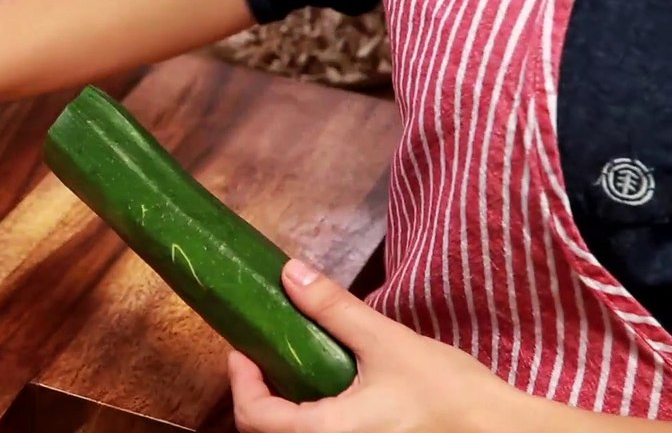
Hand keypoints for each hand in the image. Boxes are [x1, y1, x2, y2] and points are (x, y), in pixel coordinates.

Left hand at [229, 259, 536, 432]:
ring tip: (290, 373)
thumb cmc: (450, 394)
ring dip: (283, 413)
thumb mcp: (387, 342)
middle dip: (258, 398)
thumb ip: (334, 309)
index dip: (241, 383)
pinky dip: (310, 422)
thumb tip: (291, 273)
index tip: (242, 352)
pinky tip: (325, 395)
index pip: (256, 418)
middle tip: (262, 359)